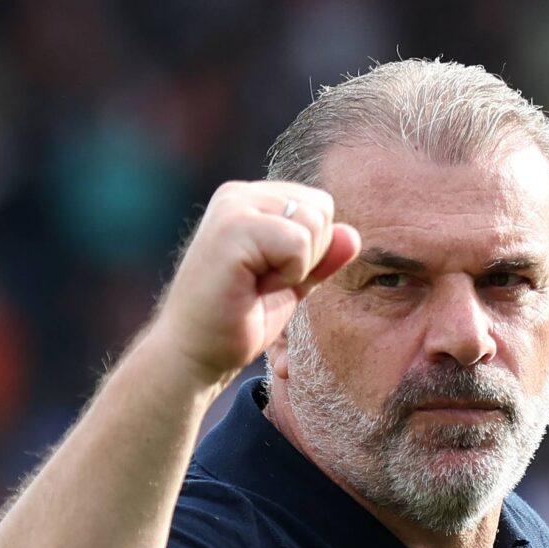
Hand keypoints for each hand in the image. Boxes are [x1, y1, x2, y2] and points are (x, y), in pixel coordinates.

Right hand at [148, 179, 358, 385]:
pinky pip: (298, 243)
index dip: (311, 251)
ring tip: (255, 284)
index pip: (319, 205)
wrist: (195, 353)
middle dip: (307, 258)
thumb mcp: (292, 284)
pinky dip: (287, 274)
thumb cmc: (238, 320)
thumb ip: (321, 258)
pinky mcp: (232, 228)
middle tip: (262, 283)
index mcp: (251, 200)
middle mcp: (239, 194)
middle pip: (321, 209)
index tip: (269, 276)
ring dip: (296, 268)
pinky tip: (252, 286)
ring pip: (313, 223)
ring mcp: (232, 207)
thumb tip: (354, 235)